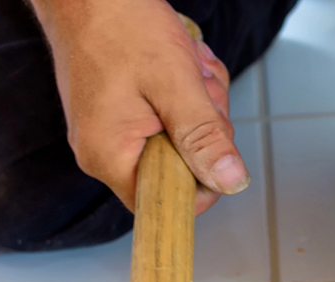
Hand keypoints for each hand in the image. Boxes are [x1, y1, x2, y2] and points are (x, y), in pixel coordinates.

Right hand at [32, 0, 247, 213]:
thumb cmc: (118, 24)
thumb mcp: (175, 84)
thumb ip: (203, 137)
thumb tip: (230, 181)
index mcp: (110, 156)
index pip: (166, 204)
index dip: (202, 181)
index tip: (213, 143)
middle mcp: (105, 151)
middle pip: (181, 168)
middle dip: (205, 128)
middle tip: (198, 90)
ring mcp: (113, 130)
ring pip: (182, 139)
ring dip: (200, 104)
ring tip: (187, 69)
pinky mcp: (122, 111)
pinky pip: (171, 117)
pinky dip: (186, 93)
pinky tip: (182, 65)